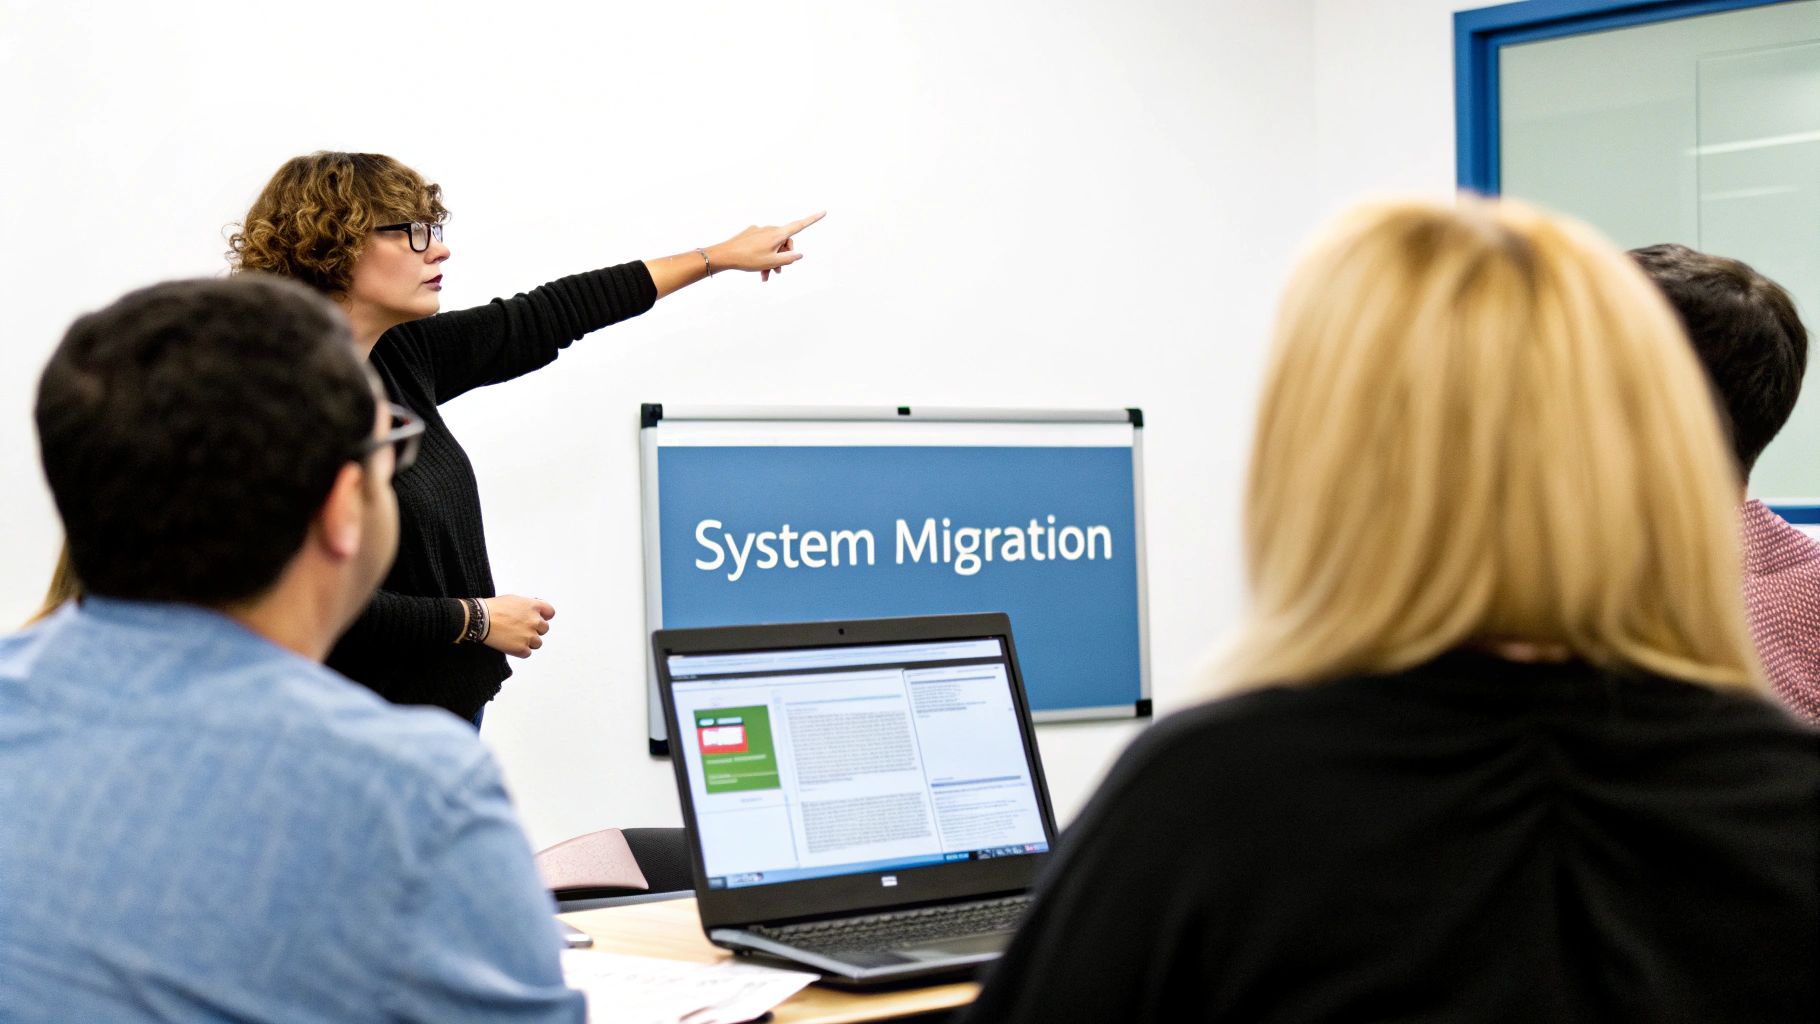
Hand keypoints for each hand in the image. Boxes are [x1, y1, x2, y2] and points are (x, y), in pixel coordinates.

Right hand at [482, 595, 554, 658]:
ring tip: (514, 638)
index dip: (545, 616)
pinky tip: (511, 645)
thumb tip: (533, 612)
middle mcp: (535, 621)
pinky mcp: (521, 648)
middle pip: (545, 629)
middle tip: (521, 629)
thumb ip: (528, 606)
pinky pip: (527, 653)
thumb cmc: (493, 608)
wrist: (481, 619)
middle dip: (535, 629)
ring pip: (538, 643)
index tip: (540, 619)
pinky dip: (520, 651)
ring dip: (529, 642)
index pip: (550, 612)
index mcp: (534, 606)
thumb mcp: (514, 599)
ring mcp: (529, 636)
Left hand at [705, 211, 824, 281]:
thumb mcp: (772, 262)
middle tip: (778, 272)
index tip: (824, 212)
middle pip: (785, 242)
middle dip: (784, 257)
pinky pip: (763, 245)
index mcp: (778, 234)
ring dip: (773, 260)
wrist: (725, 255)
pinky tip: (758, 269)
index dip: (813, 219)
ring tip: (767, 275)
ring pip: (773, 246)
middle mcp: (770, 229)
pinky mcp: (751, 235)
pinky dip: (764, 257)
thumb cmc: (748, 259)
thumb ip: (789, 259)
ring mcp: (760, 231)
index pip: (800, 225)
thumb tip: (799, 254)